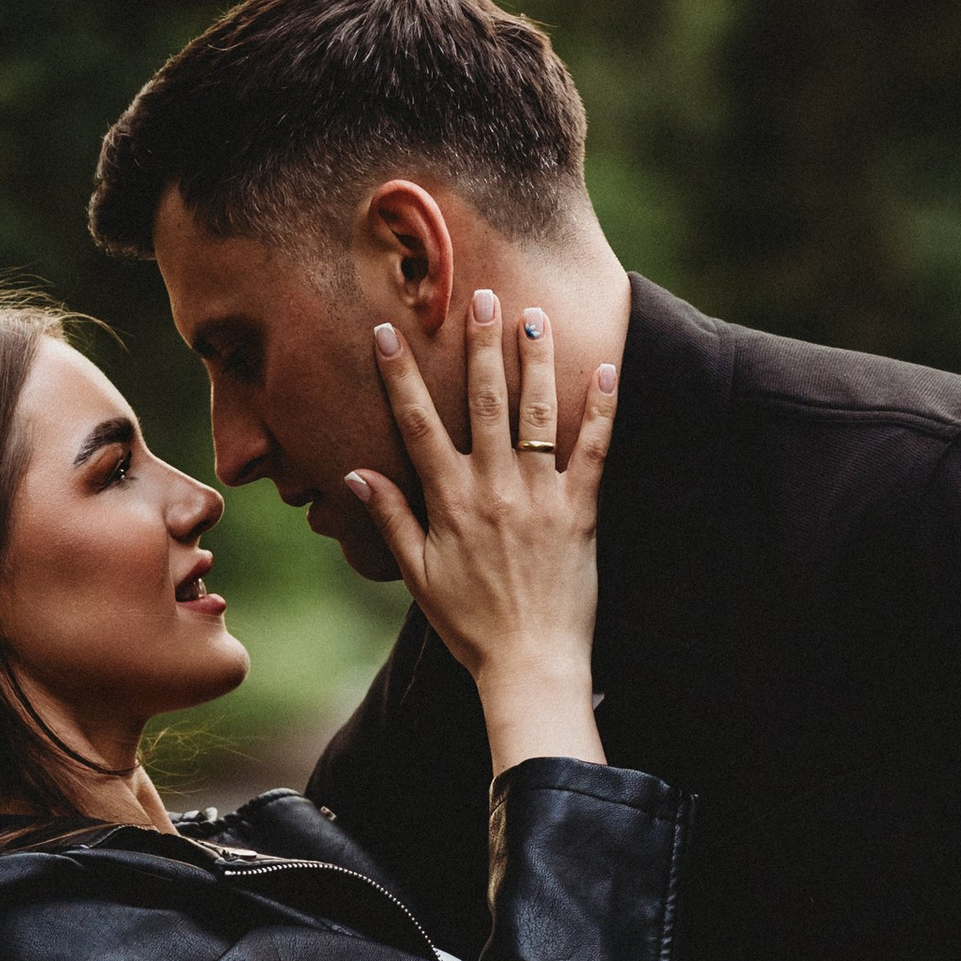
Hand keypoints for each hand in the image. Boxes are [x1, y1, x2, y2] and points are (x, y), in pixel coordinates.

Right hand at [345, 292, 616, 770]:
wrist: (530, 664)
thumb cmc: (470, 624)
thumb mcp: (418, 573)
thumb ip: (391, 518)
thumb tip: (356, 474)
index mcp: (449, 501)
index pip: (418, 423)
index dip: (401, 375)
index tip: (388, 331)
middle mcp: (493, 488)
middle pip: (484, 401)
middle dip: (480, 345)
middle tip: (481, 296)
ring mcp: (540, 497)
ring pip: (537, 414)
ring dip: (535, 361)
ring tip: (534, 316)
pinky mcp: (581, 512)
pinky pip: (595, 451)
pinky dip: (602, 410)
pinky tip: (605, 369)